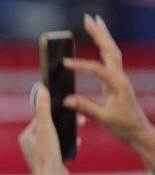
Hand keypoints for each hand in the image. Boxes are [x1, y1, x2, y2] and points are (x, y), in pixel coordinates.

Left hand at [19, 84, 70, 174]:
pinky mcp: (51, 160)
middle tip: (80, 120)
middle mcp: (31, 145)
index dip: (57, 112)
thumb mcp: (47, 128)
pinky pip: (62, 147)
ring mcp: (41, 153)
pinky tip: (76, 144)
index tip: (70, 107)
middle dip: (66, 123)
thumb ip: (44, 109)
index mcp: (26, 137)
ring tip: (79, 131)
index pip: (42, 118)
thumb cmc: (47, 155)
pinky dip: (70, 144)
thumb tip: (41, 88)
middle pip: (52, 127)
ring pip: (58, 136)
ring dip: (70, 133)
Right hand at [63, 14, 152, 144]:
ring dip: (102, 35)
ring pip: (111, 50)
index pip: (97, 69)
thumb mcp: (103, 118)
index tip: (65, 63)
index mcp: (118, 84)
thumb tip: (67, 99)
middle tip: (88, 19)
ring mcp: (119, 76)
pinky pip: (110, 57)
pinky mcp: (116, 79)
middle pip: (110, 49)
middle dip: (99, 33)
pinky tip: (99, 39)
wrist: (136, 129)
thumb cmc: (122, 124)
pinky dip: (104, 45)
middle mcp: (120, 76)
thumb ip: (85, 107)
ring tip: (93, 22)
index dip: (81, 65)